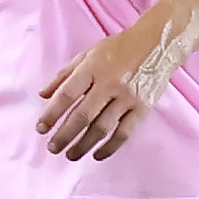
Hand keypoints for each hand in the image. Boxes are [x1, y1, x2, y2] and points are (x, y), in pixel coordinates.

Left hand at [31, 27, 172, 161]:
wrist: (158, 43)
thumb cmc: (118, 48)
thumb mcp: (88, 54)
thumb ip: (64, 74)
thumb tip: (42, 95)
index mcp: (92, 67)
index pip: (66, 94)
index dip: (51, 114)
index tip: (41, 128)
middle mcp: (109, 83)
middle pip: (83, 116)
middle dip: (65, 136)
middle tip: (53, 148)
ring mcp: (127, 97)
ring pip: (102, 128)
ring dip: (83, 145)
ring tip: (71, 155)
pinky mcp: (143, 108)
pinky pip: (124, 133)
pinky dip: (110, 147)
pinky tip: (97, 155)